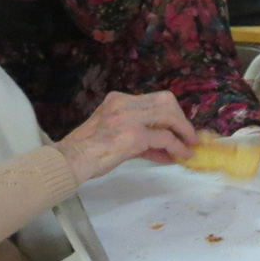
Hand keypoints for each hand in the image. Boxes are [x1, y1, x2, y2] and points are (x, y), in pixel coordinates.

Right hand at [56, 91, 196, 183]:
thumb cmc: (87, 152)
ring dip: (183, 131)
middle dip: (180, 118)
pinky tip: (182, 155)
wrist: (70, 160)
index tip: (178, 126)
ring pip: (169, 115)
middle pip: (165, 101)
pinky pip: (165, 138)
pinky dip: (178, 146)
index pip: (153, 99)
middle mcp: (124, 103)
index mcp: (118, 99)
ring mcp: (130, 118)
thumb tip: (165, 147)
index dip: (170, 113)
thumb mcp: (112, 133)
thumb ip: (139, 136)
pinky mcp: (134, 135)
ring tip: (190, 145)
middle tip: (187, 135)